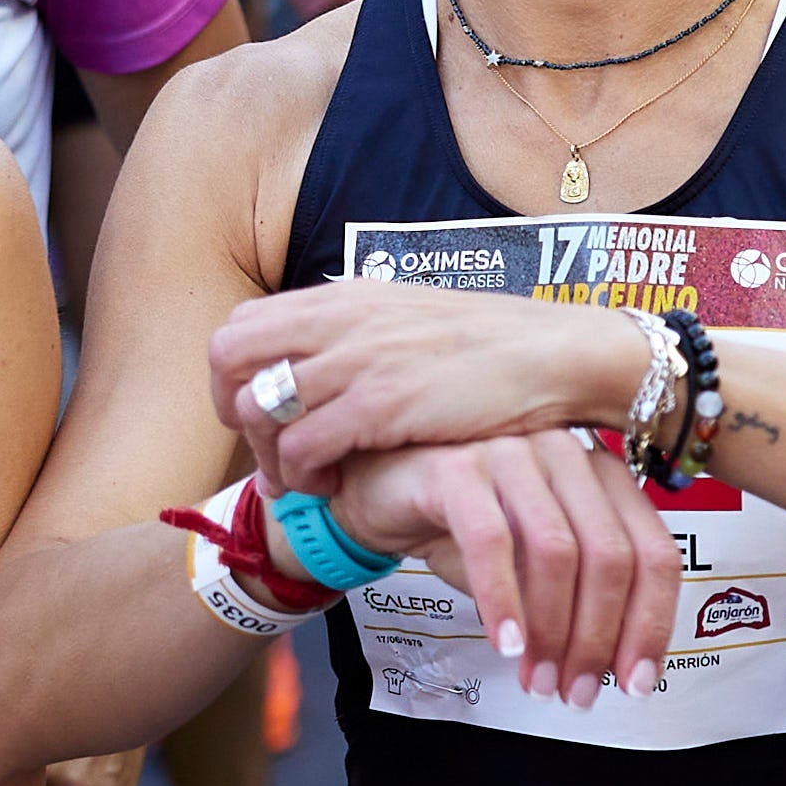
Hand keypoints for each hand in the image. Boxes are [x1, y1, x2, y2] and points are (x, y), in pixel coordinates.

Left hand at [209, 282, 641, 489]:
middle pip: (228, 359)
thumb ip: (360, 336)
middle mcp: (339, 319)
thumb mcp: (410, 321)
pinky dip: (304, 476)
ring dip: (268, 456)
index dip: (232, 380)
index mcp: (342, 298)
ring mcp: (358, 359)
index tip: (261, 419)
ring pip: (259, 409)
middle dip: (233, 415)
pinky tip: (333, 487)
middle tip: (269, 452)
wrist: (557, 354)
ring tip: (303, 481)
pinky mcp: (382, 403)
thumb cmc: (491, 349)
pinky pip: (303, 445)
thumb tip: (320, 367)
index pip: (238, 328)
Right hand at [334, 435, 682, 708]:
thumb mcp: (533, 565)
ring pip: (557, 552)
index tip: (636, 682)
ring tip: (539, 681)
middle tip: (577, 693)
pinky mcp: (457, 467)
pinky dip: (503, 602)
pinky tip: (504, 645)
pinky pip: (492, 543)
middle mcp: (566, 454)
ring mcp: (513, 453)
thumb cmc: (464, 528)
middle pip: (611, 557)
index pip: (654, 552)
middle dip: (598, 640)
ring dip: (552, 632)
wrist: (380, 492)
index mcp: (601, 476)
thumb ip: (577, 599)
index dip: (651, 625)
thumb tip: (615, 669)